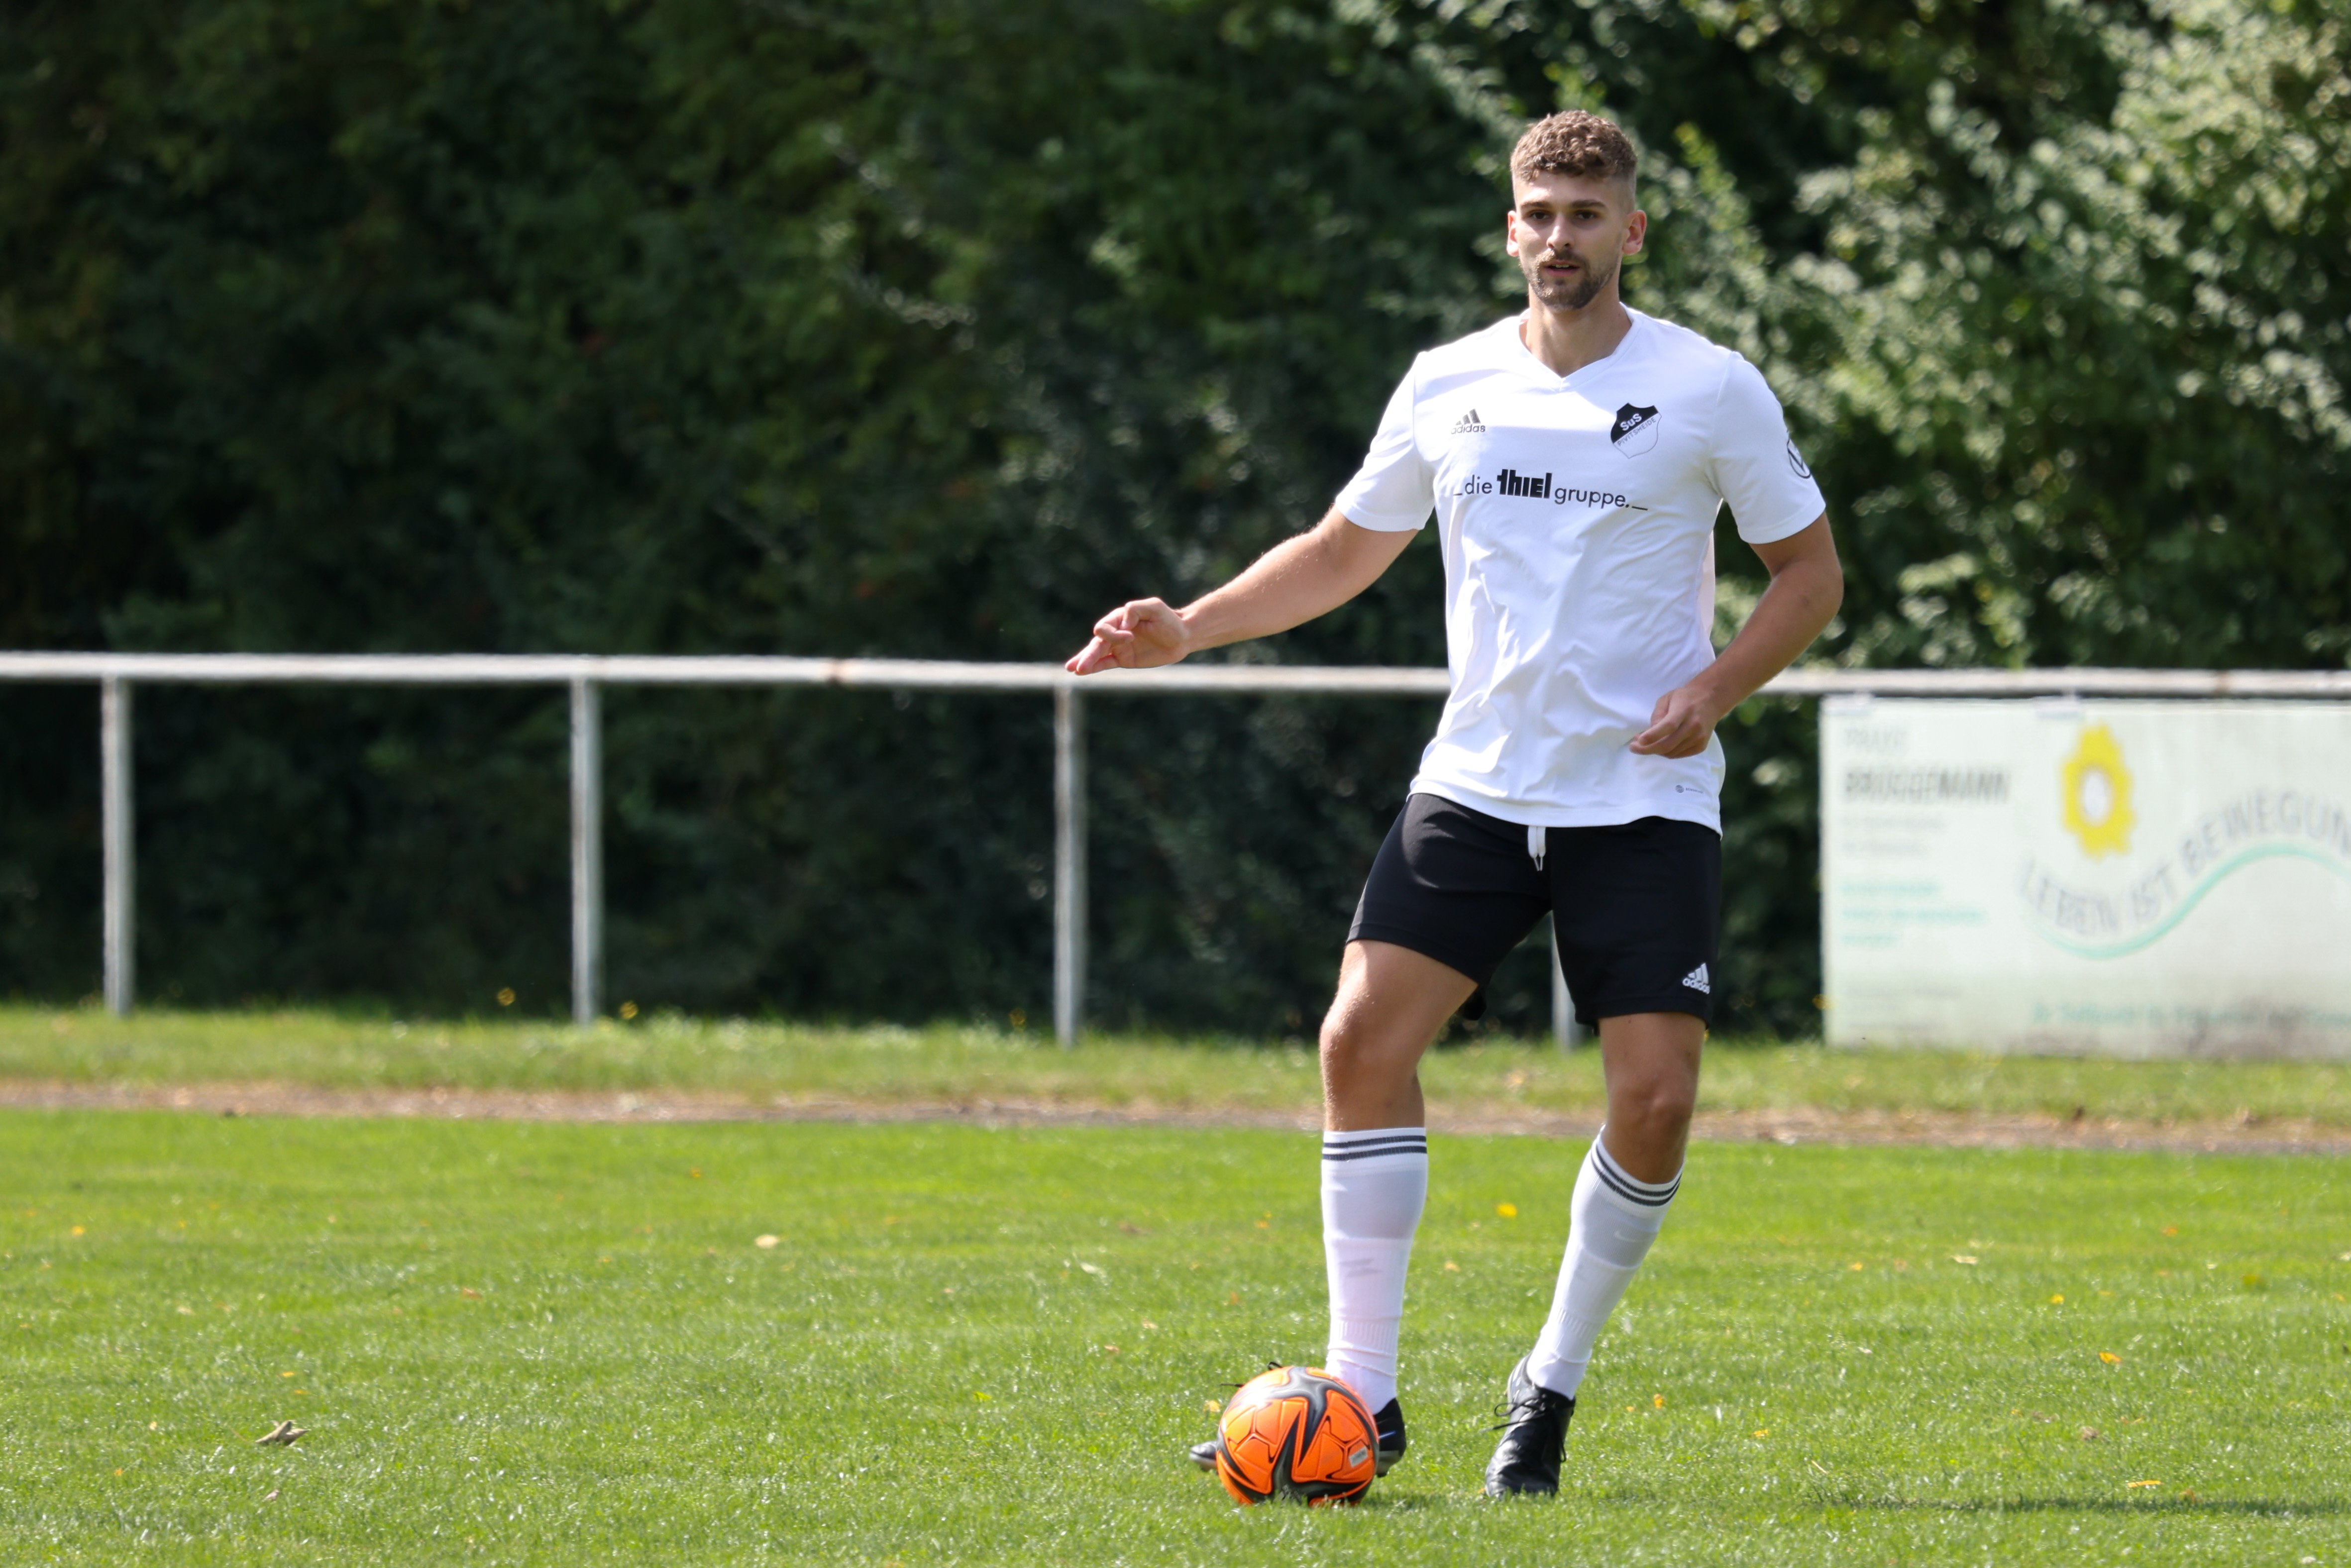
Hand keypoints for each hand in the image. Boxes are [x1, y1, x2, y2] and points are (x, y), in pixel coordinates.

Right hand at [1065, 598, 1191, 674]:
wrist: (1182, 636)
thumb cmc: (1169, 619)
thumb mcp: (1154, 608)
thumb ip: (1136, 609)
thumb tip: (1122, 621)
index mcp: (1120, 618)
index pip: (1106, 627)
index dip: (1113, 635)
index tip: (1132, 637)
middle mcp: (1116, 632)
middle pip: (1097, 643)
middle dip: (1089, 655)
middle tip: (1080, 666)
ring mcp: (1119, 647)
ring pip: (1098, 654)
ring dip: (1085, 661)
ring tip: (1072, 669)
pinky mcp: (1124, 659)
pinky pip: (1106, 664)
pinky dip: (1095, 668)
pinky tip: (1082, 673)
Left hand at [1629, 682, 1724, 758]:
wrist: (1711, 700)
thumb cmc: (1684, 698)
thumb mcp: (1667, 699)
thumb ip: (1657, 715)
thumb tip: (1648, 735)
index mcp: (1684, 710)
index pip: (1668, 725)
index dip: (1653, 735)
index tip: (1638, 740)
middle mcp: (1693, 725)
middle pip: (1668, 744)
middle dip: (1647, 749)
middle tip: (1633, 748)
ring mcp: (1699, 738)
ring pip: (1671, 752)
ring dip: (1655, 751)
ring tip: (1645, 744)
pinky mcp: (1701, 746)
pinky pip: (1679, 755)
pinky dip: (1666, 753)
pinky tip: (1660, 746)